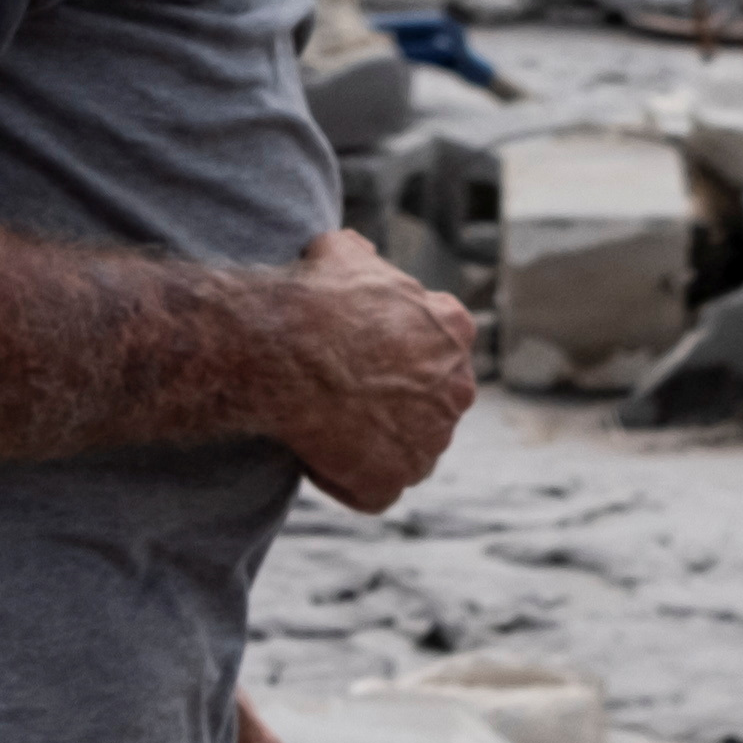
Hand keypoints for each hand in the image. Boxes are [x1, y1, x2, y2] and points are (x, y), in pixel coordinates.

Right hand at [275, 231, 481, 512]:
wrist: (286, 350)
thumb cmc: (315, 299)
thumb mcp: (342, 253)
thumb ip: (362, 257)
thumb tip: (356, 250)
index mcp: (453, 329)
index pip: (435, 351)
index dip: (393, 357)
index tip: (355, 358)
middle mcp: (456, 388)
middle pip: (427, 406)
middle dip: (391, 406)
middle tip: (338, 396)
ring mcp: (428, 441)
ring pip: (405, 451)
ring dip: (370, 445)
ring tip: (322, 428)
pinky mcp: (390, 481)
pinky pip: (371, 491)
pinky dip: (346, 482)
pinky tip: (314, 457)